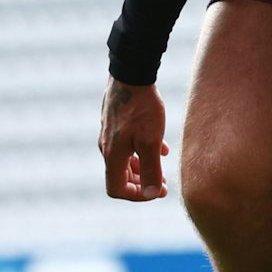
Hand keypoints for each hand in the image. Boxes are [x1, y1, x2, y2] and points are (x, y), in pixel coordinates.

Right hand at [99, 78, 168, 200]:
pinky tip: (162, 149)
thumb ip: (151, 169)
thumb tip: (154, 195)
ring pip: (124, 161)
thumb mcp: (151, 141)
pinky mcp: (116, 123)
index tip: (158, 192)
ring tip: (163, 168)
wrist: (131, 75)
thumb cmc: (142, 108)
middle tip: (164, 185)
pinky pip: (128, 145)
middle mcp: (107, 148)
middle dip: (142, 184)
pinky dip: (143, 152)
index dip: (137, 196)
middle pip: (120, 177)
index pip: (116, 189)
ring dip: (143, 169)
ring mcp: (110, 135)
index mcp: (112, 156)